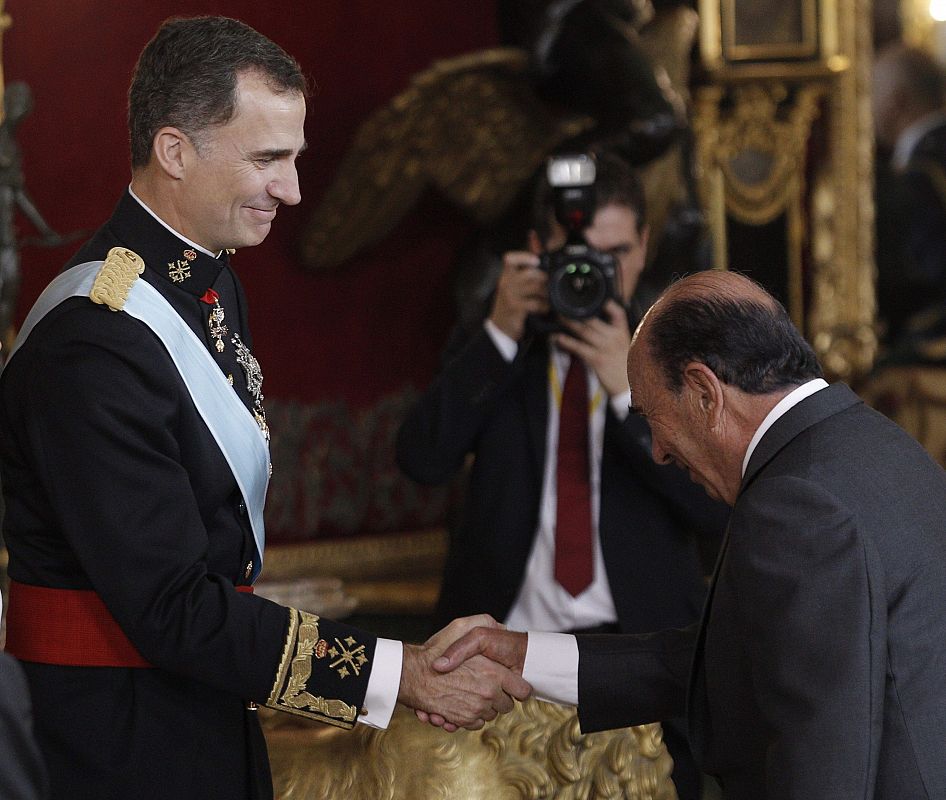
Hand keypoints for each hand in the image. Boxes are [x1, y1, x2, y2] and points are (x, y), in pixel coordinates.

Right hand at [398, 615, 531, 731]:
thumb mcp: (462, 626)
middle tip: (485, 685)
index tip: (510, 683)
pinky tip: (460, 701)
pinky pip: (476, 723)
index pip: (523, 690)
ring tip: (470, 691)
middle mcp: (488, 694)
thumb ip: (486, 623)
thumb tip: (501, 626)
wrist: (411, 674)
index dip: (517, 687)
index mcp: (494, 674)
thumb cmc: (435, 650)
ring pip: (490, 714)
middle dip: (499, 697)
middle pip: (507, 705)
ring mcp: (476, 710)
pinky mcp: (463, 720)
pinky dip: (470, 715)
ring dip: (483, 706)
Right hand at [489, 250, 548, 340]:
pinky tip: (544, 308)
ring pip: (536, 287)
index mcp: (505, 277)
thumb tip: (538, 253)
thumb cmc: (509, 306)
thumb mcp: (512, 288)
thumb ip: (523, 273)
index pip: (509, 259)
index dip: (523, 256)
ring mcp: (510, 295)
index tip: (536, 261)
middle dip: (544, 278)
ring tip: (548, 298)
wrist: (499, 328)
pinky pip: (536, 303)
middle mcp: (505, 284)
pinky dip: (544, 306)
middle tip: (550, 285)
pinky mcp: (516, 307)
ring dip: (547, 293)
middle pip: (530, 273)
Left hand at [554, 299, 630, 396]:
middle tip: (563, 307)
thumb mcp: (623, 346)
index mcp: (622, 333)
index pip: (617, 313)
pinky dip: (567, 342)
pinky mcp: (597, 360)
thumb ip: (611, 335)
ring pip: (584, 331)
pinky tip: (558, 338)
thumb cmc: (623, 367)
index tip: (594, 298)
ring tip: (558, 318)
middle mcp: (615, 338)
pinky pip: (579, 348)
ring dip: (569, 324)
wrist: (628, 387)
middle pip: (593, 320)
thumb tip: (592, 326)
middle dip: (577, 313)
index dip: (607, 304)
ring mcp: (606, 348)